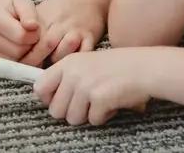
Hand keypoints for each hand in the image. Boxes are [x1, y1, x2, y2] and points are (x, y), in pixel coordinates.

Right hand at [0, 0, 40, 64]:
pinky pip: (7, 68)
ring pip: (13, 62)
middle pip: (18, 52)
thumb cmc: (12, 6)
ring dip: (23, 54)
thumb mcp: (22, 2)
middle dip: (29, 45)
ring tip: (22, 41)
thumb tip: (33, 26)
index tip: (34, 28)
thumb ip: (29, 13)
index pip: (21, 37)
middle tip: (29, 35)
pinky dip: (15, 60)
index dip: (34, 34)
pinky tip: (15, 48)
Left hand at [21, 0, 105, 65]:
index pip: (29, 38)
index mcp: (45, 19)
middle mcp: (59, 25)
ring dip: (57, 61)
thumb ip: (35, 28)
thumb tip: (20, 48)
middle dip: (37, 61)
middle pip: (44, 45)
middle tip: (33, 74)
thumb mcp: (46, 10)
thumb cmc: (65, 4)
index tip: (20, 65)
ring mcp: (75, 31)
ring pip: (64, 50)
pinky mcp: (90, 36)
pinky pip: (83, 52)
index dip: (24, 54)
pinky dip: (77, 61)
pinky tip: (73, 66)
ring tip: (54, 70)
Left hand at [34, 49, 151, 125]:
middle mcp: (73, 74)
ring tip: (101, 101)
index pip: (39, 88)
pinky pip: (93, 120)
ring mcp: (85, 86)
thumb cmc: (118, 66)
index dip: (48, 99)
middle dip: (71, 112)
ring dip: (88, 115)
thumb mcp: (87, 63)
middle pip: (55, 110)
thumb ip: (68, 77)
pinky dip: (104, 116)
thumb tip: (49, 99)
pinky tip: (112, 103)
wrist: (144, 67)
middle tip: (87, 104)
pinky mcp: (99, 99)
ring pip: (73, 118)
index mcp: (67, 63)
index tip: (60, 100)